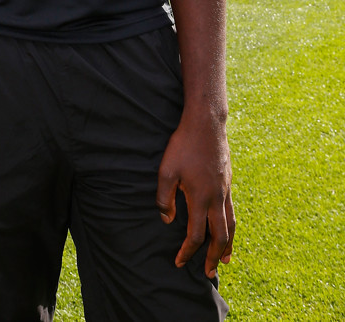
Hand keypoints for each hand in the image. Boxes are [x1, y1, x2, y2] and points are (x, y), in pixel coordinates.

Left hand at [156, 113, 234, 278]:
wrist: (207, 123)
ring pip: (230, 225)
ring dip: (228, 245)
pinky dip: (231, 226)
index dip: (187, 252)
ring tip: (226, 260)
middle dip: (214, 257)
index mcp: (200, 198)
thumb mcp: (166, 170)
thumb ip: (165, 197)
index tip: (179, 263)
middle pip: (220, 236)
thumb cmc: (183, 145)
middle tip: (209, 273)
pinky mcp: (228, 181)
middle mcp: (216, 198)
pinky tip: (227, 228)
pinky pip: (232, 211)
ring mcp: (225, 190)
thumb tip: (167, 220)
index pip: (196, 234)